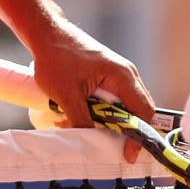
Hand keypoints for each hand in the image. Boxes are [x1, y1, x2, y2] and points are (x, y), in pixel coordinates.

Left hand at [25, 19, 155, 157]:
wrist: (46, 33)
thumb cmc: (57, 58)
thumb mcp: (67, 95)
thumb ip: (82, 120)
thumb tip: (91, 142)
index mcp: (123, 76)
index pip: (143, 111)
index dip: (138, 136)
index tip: (128, 155)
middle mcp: (126, 74)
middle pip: (139, 109)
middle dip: (128, 131)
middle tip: (116, 150)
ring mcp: (117, 73)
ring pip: (126, 104)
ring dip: (114, 121)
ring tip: (98, 135)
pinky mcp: (107, 74)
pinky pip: (115, 98)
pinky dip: (106, 111)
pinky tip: (89, 119)